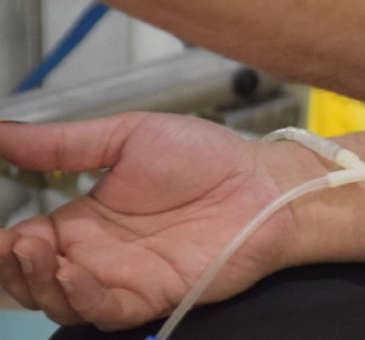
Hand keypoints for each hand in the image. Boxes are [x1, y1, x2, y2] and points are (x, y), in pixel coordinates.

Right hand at [0, 114, 314, 329]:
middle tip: (6, 243)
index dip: (5, 242)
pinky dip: (80, 296)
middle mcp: (98, 253)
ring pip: (59, 299)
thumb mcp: (128, 136)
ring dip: (35, 281)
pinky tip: (70, 271)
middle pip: (34, 277)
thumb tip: (3, 132)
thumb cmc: (207, 157)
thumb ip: (63, 143)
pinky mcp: (150, 295)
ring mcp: (122, 277)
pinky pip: (104, 309)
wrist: (262, 181)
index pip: (26, 241)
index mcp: (86, 218)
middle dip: (10, 265)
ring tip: (27, 250)